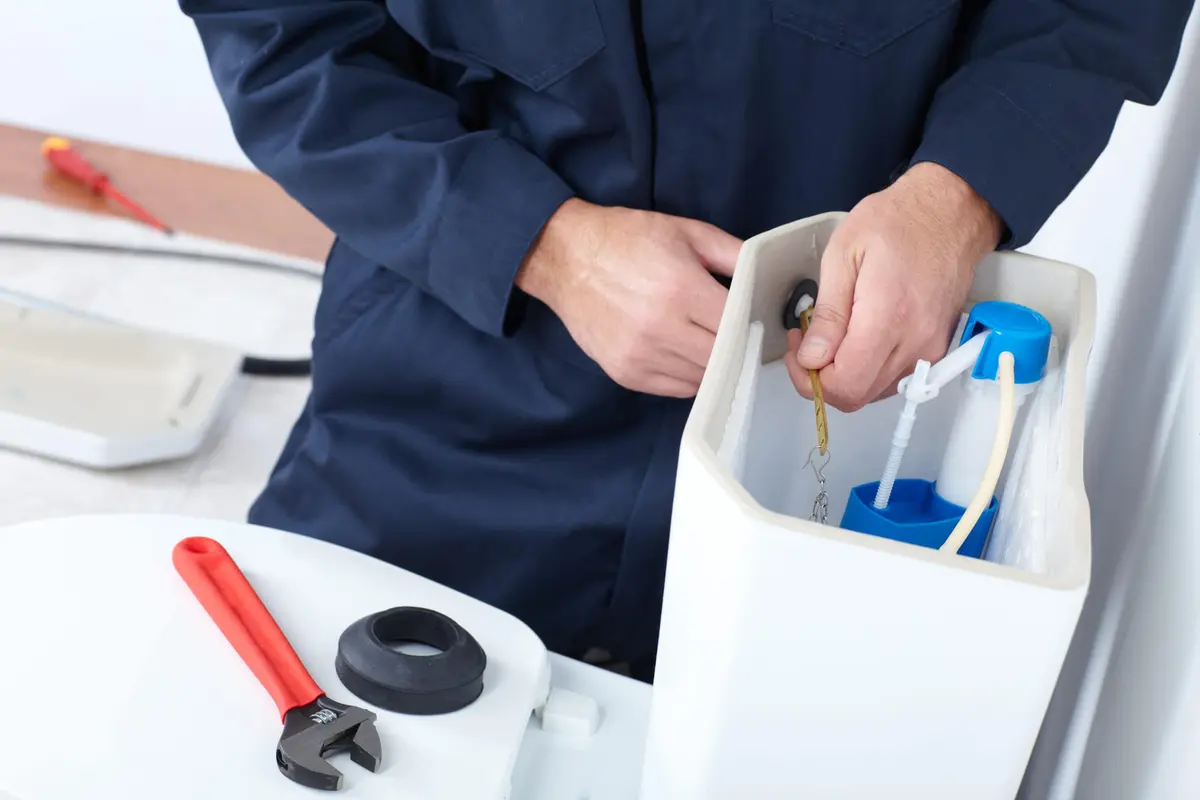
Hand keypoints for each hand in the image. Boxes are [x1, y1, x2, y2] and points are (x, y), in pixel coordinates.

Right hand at [517, 199, 742, 396]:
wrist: (564, 257)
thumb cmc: (625, 239)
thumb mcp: (686, 231)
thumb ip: (733, 254)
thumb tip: (767, 276)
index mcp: (680, 290)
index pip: (736, 324)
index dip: (751, 322)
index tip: (755, 316)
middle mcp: (661, 329)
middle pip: (723, 358)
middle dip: (736, 346)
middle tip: (738, 333)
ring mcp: (640, 356)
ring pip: (703, 379)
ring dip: (714, 364)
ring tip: (711, 341)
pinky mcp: (625, 373)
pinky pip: (676, 389)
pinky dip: (690, 375)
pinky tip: (687, 352)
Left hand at [787, 162, 1002, 411]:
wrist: (951, 213)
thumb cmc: (899, 222)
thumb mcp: (844, 255)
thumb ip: (829, 314)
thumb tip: (812, 358)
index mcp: (888, 318)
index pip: (845, 384)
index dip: (810, 380)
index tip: (798, 353)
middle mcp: (914, 343)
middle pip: (857, 396)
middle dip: (822, 379)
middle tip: (807, 346)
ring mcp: (930, 350)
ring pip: (874, 392)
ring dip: (845, 375)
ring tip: (832, 337)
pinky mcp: (936, 349)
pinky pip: (894, 379)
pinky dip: (869, 369)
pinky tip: (858, 338)